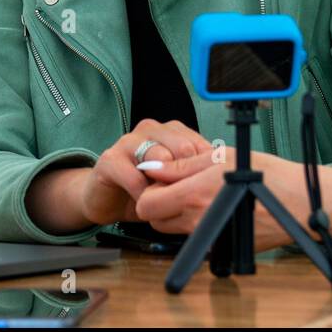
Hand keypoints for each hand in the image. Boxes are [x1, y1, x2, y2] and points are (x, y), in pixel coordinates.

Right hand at [79, 119, 212, 226]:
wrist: (107, 198)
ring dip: (162, 186)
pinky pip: (134, 175)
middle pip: (183, 148)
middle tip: (179, 196)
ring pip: (159, 158)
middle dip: (184, 178)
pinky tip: (142, 202)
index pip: (199, 144)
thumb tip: (224, 179)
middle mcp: (152, 129)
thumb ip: (194, 172)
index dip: (203, 171)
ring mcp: (129, 141)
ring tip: (159, 199)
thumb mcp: (175, 180)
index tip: (201, 190)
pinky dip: (142, 194)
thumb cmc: (146, 188)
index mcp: (172, 131)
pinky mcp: (110, 158)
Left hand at [134, 148, 309, 252]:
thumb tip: (153, 168)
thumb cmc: (268, 176)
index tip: (163, 177)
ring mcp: (209, 238)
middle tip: (178, 185)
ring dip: (176, 213)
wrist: (299, 203)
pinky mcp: (220, 247)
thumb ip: (182, 165)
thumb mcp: (223, 156)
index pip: (147, 203)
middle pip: (155, 219)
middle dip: (159, 202)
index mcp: (194, 195)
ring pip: (173, 229)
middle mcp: (198, 221)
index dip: (150, 188)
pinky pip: (195, 236)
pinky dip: (196, 223)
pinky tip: (215, 206)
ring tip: (199, 193)